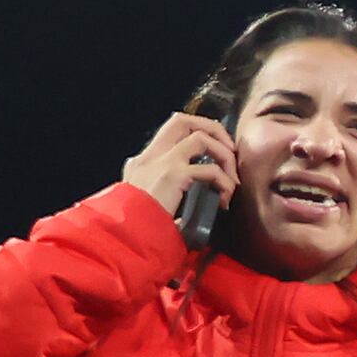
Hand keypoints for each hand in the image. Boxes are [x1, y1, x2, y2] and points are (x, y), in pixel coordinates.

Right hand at [124, 114, 238, 223]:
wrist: (124, 235)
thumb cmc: (139, 228)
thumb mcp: (148, 203)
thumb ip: (168, 193)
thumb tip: (199, 196)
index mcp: (144, 162)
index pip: (171, 131)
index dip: (198, 132)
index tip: (216, 153)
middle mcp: (151, 157)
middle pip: (183, 120)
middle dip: (213, 129)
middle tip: (230, 151)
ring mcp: (162, 163)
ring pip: (201, 138)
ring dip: (225, 156)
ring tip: (231, 180)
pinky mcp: (173, 175)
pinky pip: (210, 170)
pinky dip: (224, 182)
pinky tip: (224, 199)